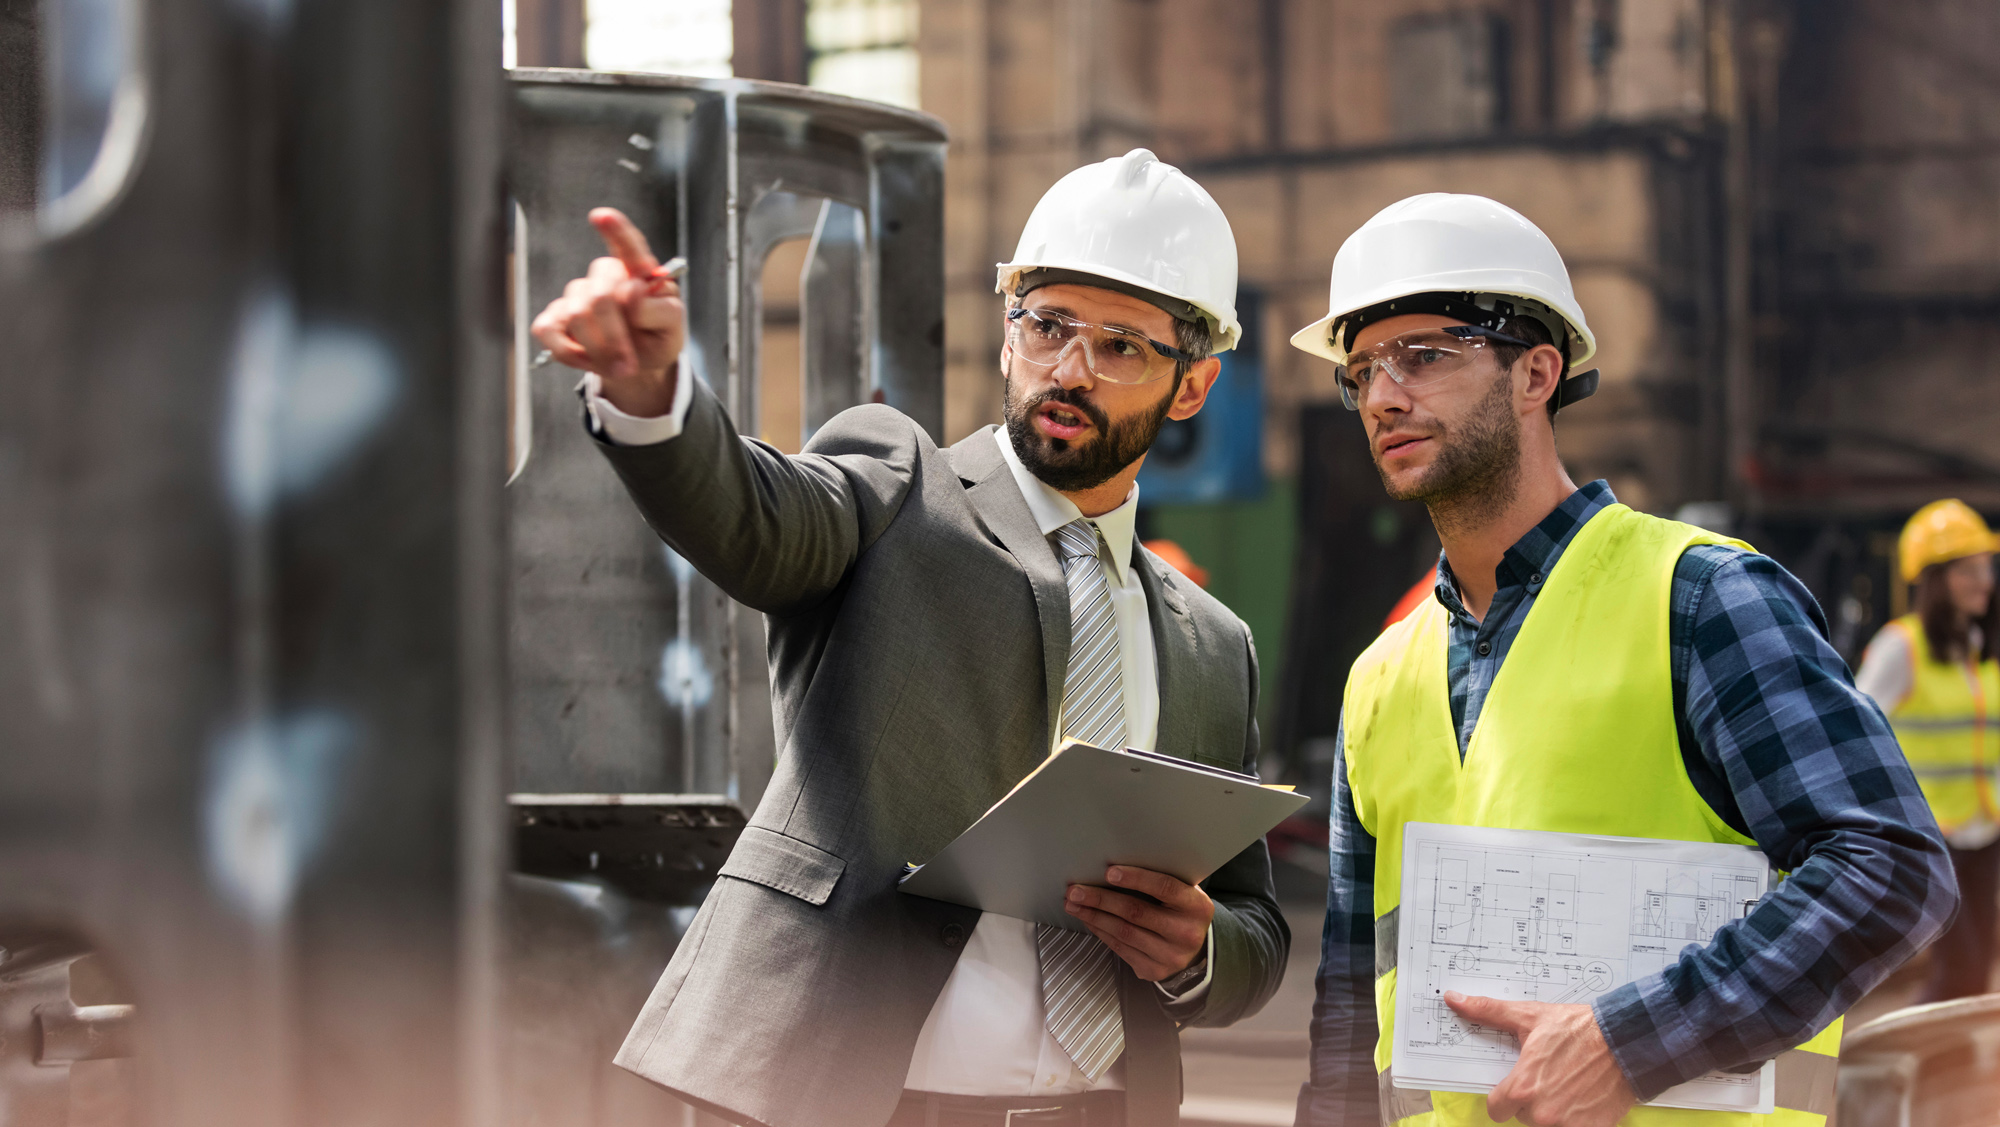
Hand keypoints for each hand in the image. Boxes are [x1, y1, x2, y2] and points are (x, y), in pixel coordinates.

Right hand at [529, 207, 685, 417]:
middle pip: (600, 296)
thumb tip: (632, 293)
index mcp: (640, 271)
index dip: (615, 230)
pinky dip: (570, 354)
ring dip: (598, 351)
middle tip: (628, 366)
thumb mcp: (672, 329)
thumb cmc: (656, 338)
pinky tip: (588, 360)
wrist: (635, 363)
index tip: (601, 216)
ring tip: (617, 367)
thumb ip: (660, 310)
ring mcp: (578, 293)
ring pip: (576, 316)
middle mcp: (606, 276)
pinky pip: (548, 330)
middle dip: (614, 338)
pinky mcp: (555, 315)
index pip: (630, 246)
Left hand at [1063, 866, 1213, 980]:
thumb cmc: (1182, 912)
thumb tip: (1117, 866)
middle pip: (1136, 912)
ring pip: (1124, 932)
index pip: (1164, 887)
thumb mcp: (1184, 894)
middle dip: (1101, 899)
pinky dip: (1100, 931)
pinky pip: (1120, 948)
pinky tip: (1088, 920)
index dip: (1136, 878)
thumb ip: (1162, 880)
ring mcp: (1170, 955)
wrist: (1196, 952)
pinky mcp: (1154, 970)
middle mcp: (1186, 932)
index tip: (1109, 872)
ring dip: (1094, 916)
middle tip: (1075, 890)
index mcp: (1197, 906)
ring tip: (1073, 904)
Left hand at [1442, 993, 1635, 1126]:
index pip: (1496, 1109)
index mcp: (1522, 1088)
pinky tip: (1584, 1099)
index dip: (1503, 1097)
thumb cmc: (1579, 1029)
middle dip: (1532, 1101)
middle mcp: (1542, 1112)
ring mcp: (1568, 1125)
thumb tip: (1455, 1000)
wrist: (1626, 1041)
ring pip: (1546, 1125)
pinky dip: (1576, 1119)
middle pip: (1523, 1117)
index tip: (1515, 1086)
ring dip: (1553, 1111)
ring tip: (1568, 1086)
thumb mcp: (1529, 1016)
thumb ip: (1488, 1012)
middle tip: (1549, 1078)